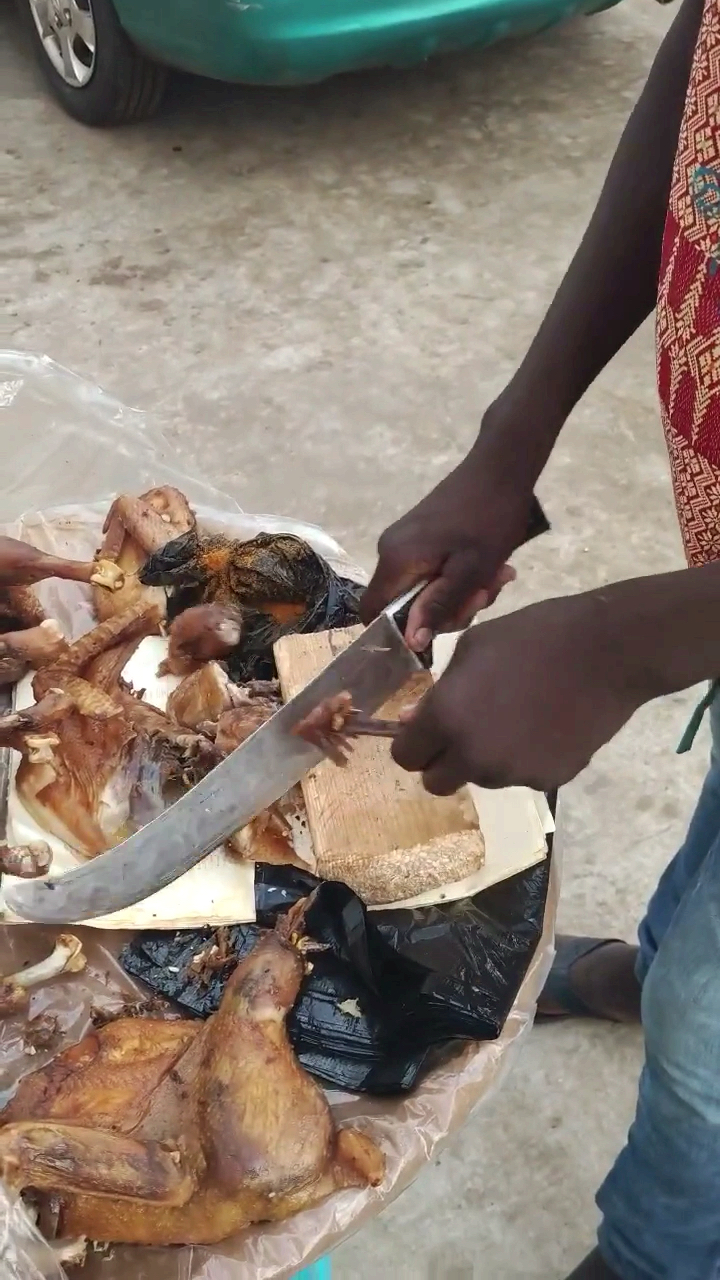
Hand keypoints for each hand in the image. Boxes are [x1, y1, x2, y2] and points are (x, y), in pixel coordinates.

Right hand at [360, 439, 538, 650]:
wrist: (502, 466)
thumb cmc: (490, 518)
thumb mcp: (471, 571)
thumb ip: (439, 606)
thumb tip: (412, 642)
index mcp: (395, 559)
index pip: (372, 612)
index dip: (397, 632)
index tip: (435, 634)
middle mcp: (390, 551)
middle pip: (404, 604)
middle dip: (446, 609)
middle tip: (485, 595)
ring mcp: (405, 541)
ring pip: (424, 588)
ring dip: (460, 593)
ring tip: (496, 577)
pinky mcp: (421, 536)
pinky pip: (432, 570)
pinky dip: (459, 576)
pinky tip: (490, 567)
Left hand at [392, 591, 648, 793]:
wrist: (609, 650)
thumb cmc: (534, 635)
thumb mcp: (473, 648)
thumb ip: (437, 691)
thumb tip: (409, 721)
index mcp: (446, 718)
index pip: (405, 757)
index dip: (413, 743)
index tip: (427, 731)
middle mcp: (473, 755)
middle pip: (436, 782)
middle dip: (443, 761)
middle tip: (465, 732)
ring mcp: (512, 773)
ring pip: (481, 779)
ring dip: (485, 758)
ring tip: (516, 717)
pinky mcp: (548, 780)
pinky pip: (521, 777)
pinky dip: (525, 759)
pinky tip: (546, 726)